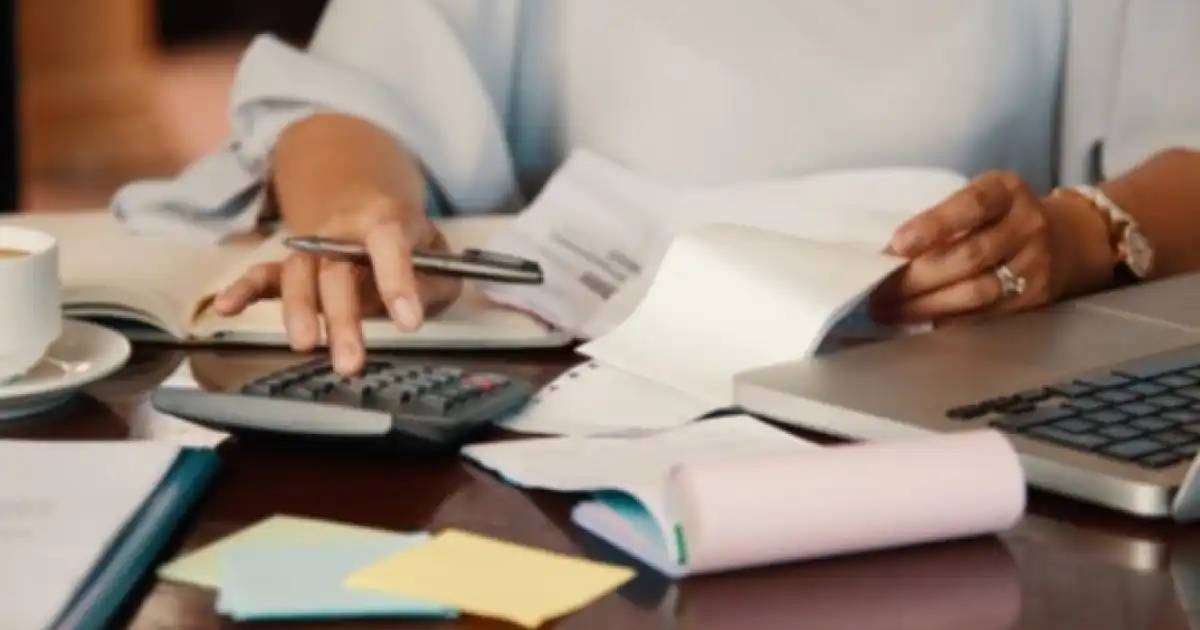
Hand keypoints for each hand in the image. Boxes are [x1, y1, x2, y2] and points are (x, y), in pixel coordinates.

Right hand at [212, 196, 461, 374]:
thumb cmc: (410, 243)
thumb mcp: (441, 258)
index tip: (409, 323)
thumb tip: (415, 307)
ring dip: (299, 311)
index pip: (389, 242)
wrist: (369, 205)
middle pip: (336, 269)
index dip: (398, 280)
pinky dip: (243, 289)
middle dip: (343, 317)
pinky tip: (225, 307)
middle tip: (351, 361)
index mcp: (385, 220)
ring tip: (305, 346)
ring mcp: (312, 247)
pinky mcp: (291, 266)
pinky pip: (263, 274)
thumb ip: (435, 282)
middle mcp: (342, 231)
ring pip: (298, 274)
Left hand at [871, 171, 1113, 324]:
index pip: (971, 205)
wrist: (1066, 239)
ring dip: (926, 306)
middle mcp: (1027, 224)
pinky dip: (948, 320)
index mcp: (1006, 190)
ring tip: (890, 311)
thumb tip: (887, 256)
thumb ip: (942, 219)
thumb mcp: (978, 200)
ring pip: (977, 292)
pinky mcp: (1036, 298)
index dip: (933, 225)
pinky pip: (986, 315)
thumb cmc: (999, 217)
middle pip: (969, 256)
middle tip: (877, 292)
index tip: (897, 245)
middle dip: (916, 278)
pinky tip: (920, 321)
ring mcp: (1035, 263)